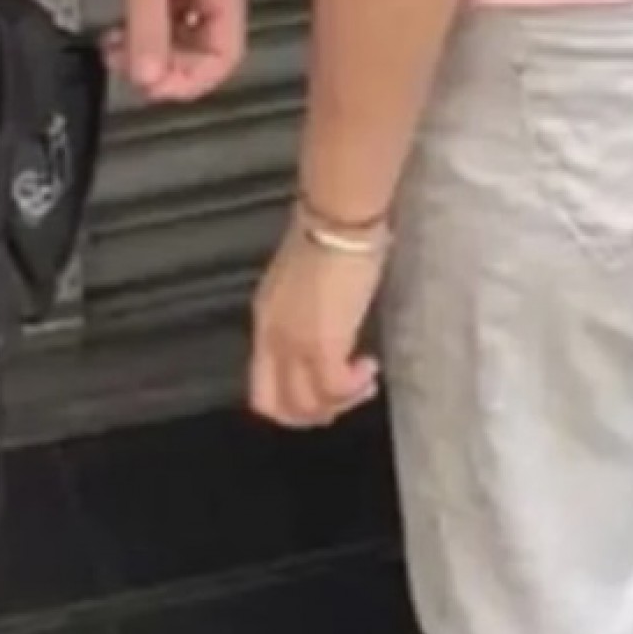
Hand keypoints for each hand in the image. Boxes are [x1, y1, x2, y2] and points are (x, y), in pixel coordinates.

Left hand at [94, 0, 247, 103]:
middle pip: (206, 48)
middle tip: (128, 69)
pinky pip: (168, 14)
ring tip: (114, 50)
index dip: (192, 78)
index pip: (226, 53)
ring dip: (153, 49)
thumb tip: (150, 79)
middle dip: (168, 66)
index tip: (152, 84)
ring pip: (184, 34)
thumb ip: (149, 28)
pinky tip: (118, 31)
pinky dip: (146, 29)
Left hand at [249, 217, 383, 430]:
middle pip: (278, 406)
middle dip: (313, 415)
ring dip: (338, 403)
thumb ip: (305, 308)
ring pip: (306, 405)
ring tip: (364, 383)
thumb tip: (326, 323)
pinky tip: (369, 370)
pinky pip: (333, 389)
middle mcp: (272, 338)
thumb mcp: (304, 278)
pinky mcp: (323, 345)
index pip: (263, 384)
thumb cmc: (330, 232)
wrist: (339, 218)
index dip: (292, 400)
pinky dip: (352, 389)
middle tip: (344, 400)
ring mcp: (294, 344)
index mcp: (265, 319)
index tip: (322, 390)